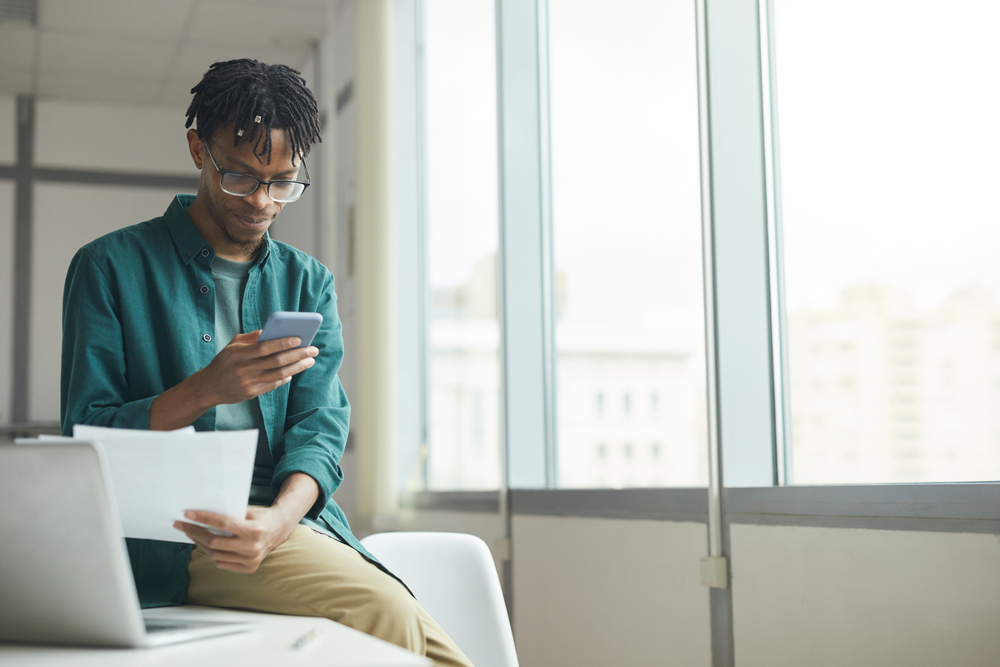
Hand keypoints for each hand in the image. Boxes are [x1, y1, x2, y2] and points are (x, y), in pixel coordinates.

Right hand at [149, 332, 317, 430]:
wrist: (208, 387)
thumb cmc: (224, 361)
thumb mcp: (233, 345)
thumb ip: (252, 337)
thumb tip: (275, 330)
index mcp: (238, 353)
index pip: (265, 347)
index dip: (283, 343)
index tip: (300, 338)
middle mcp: (244, 368)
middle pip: (276, 361)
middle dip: (297, 355)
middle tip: (313, 350)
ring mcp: (248, 382)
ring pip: (279, 374)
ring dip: (297, 367)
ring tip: (310, 360)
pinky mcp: (251, 393)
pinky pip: (273, 385)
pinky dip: (285, 377)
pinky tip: (294, 371)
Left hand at [174, 506, 294, 573]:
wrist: (279, 529)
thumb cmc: (260, 517)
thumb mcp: (248, 511)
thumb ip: (229, 515)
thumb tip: (202, 515)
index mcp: (254, 530)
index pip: (223, 524)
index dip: (204, 519)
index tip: (188, 514)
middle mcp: (253, 547)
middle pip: (215, 542)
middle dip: (195, 532)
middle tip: (182, 525)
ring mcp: (251, 560)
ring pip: (216, 555)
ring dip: (200, 544)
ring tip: (192, 534)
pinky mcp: (249, 568)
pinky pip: (222, 563)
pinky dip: (211, 554)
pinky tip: (205, 545)